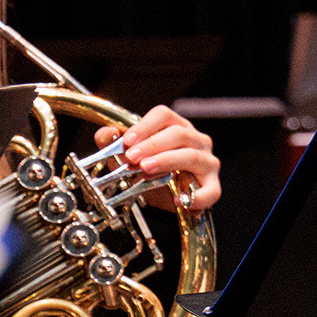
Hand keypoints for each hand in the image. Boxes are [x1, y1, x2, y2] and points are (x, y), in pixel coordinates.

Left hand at [94, 105, 221, 211]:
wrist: (165, 197)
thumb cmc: (151, 170)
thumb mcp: (129, 156)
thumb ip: (114, 143)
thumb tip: (104, 134)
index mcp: (176, 127)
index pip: (164, 116)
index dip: (144, 126)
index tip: (126, 140)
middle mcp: (196, 141)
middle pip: (178, 134)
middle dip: (152, 145)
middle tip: (131, 157)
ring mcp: (207, 161)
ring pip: (191, 156)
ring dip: (167, 162)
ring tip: (146, 169)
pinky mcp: (212, 185)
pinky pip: (211, 191)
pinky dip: (196, 197)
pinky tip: (177, 200)